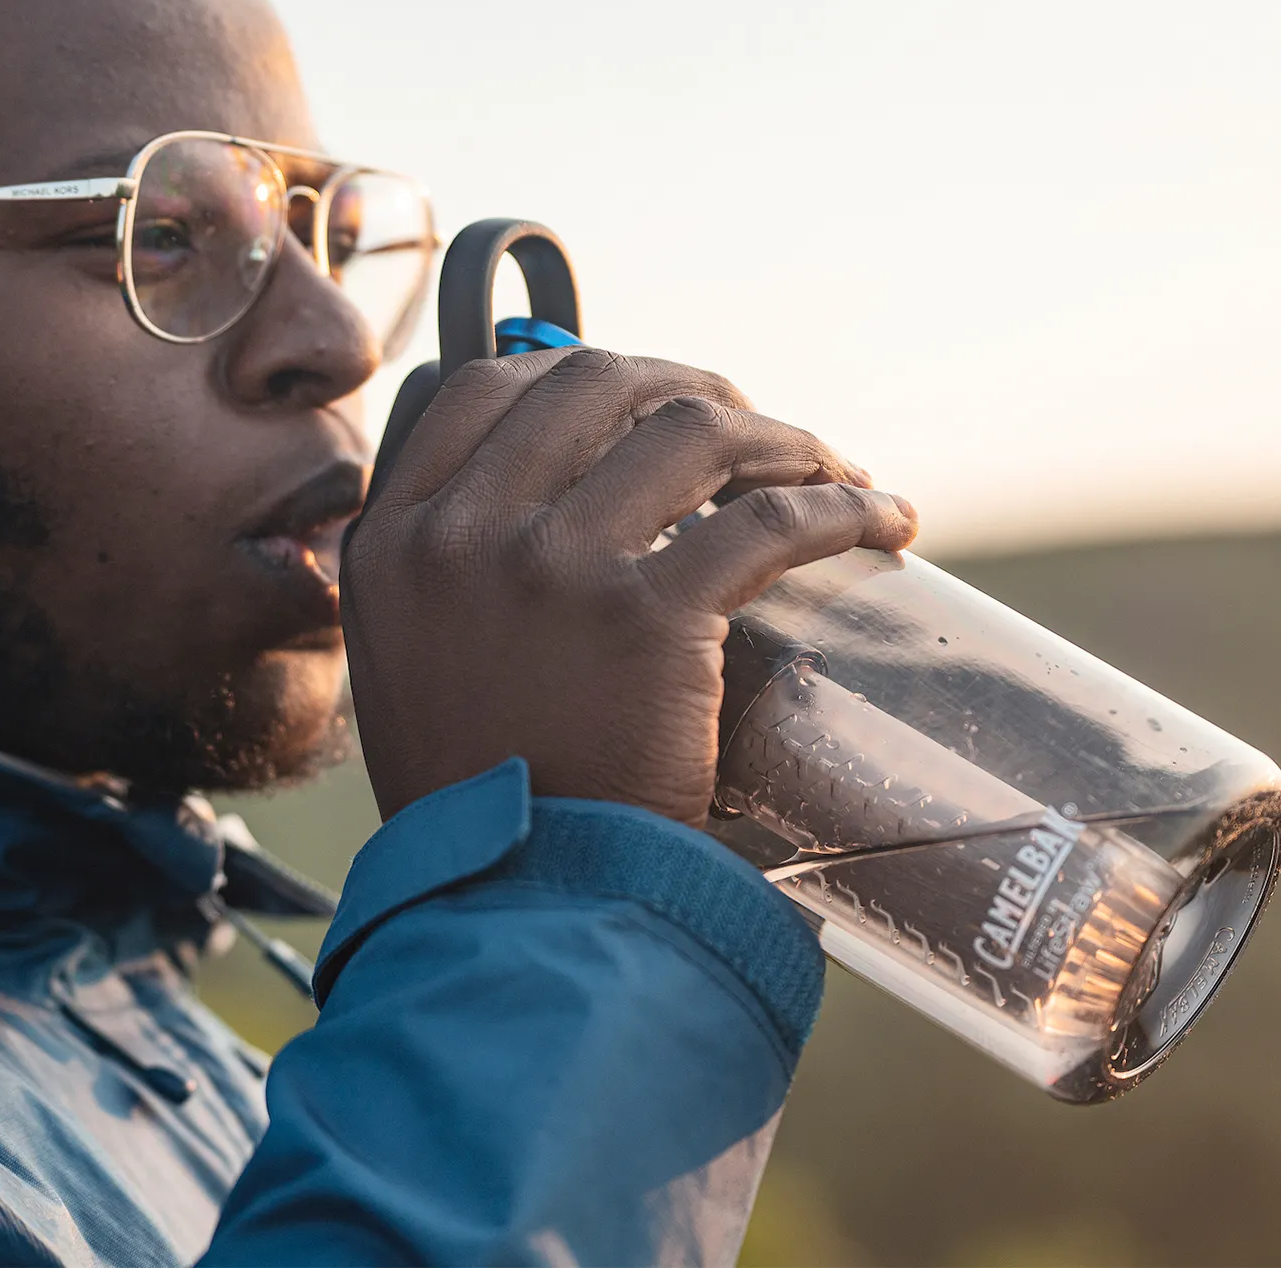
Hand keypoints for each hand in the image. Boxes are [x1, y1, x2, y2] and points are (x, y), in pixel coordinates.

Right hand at [341, 347, 917, 826]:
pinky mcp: (645, 616)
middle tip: (753, 429)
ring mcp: (550, 566)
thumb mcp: (414, 658)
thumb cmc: (480, 792)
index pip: (484, 387)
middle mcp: (462, 533)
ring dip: (782, 436)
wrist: (513, 906)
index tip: (647, 401)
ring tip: (829, 469)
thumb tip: (545, 497)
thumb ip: (454, 568)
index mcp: (396, 538)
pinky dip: (843, 509)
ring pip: (693, 431)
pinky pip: (770, 522)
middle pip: (594, 383)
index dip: (580, 375)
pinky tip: (884, 522)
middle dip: (690, 388)